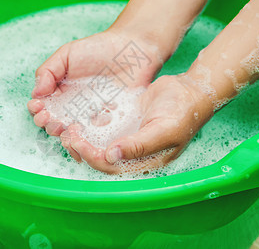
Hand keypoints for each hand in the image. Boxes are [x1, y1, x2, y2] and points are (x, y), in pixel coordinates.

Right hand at [27, 30, 163, 159]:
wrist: (131, 51)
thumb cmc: (98, 49)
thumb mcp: (67, 54)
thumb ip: (48, 71)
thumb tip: (36, 93)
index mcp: (59, 93)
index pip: (41, 108)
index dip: (36, 110)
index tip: (38, 106)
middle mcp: (72, 108)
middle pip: (54, 124)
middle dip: (48, 124)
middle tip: (50, 119)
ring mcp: (90, 117)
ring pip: (73, 134)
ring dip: (64, 135)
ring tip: (64, 128)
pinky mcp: (108, 123)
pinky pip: (97, 136)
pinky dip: (89, 138)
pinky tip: (86, 133)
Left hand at [61, 75, 213, 173]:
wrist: (190, 91)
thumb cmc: (183, 112)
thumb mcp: (164, 130)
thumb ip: (139, 145)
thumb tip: (112, 156)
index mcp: (144, 161)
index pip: (112, 167)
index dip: (93, 157)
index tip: (78, 143)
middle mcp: (135, 154)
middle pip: (102, 158)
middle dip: (83, 148)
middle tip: (67, 134)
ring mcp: (129, 139)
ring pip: (101, 145)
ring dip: (84, 139)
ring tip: (69, 128)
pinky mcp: (126, 124)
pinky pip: (105, 129)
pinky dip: (91, 126)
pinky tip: (79, 118)